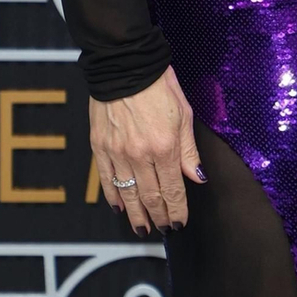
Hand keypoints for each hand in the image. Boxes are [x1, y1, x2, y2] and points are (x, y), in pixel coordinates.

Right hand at [90, 67, 203, 233]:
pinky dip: (113, 196)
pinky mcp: (100, 146)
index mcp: (165, 147)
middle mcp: (140, 155)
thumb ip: (188, 151)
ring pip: (127, 194)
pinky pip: (106, 179)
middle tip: (163, 229)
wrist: (125, 66)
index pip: (173, 190)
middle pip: (150, 197)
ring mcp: (117, 152)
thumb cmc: (159, 86)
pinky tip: (119, 208)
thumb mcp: (184, 115)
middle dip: (158, 218)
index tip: (179, 223)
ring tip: (142, 228)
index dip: (177, 211)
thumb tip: (196, 177)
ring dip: (136, 215)